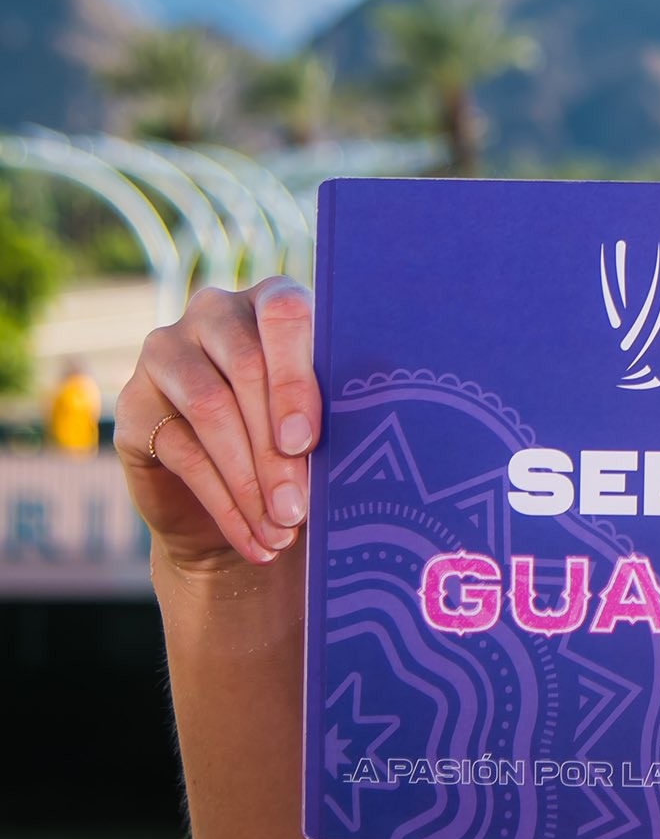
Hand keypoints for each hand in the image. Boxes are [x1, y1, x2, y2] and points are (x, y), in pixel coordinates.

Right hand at [115, 277, 322, 574]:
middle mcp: (214, 312)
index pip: (284, 314)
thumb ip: (332, 412)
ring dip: (250, 479)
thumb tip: (346, 445)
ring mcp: (166, 352)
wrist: (240, 498)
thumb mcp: (324, 421)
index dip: (295, 378)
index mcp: (272, 299)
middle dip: (277, 448)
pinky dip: (225, 503)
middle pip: (246, 368)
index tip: (305, 441)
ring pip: (210, 408)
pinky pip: (182, 451)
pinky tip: (253, 540)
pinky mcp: (134, 404)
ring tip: (281, 529)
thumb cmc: (300, 443)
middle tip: (299, 507)